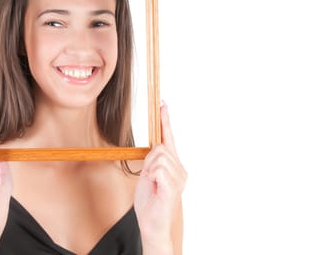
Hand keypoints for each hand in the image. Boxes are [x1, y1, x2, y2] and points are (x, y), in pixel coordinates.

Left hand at [134, 101, 186, 248]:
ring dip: (150, 171)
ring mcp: (179, 178)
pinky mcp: (174, 187)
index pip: (169, 139)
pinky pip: (158, 170)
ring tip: (154, 185)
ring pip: (157, 158)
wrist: (152, 224)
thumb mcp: (148, 175)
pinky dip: (152, 177)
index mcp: (174, 165)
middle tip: (150, 178)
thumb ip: (153, 160)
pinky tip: (156, 188)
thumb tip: (155, 148)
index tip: (163, 104)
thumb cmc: (150, 201)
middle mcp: (180, 169)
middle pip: (159, 148)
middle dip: (148, 161)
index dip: (165, 121)